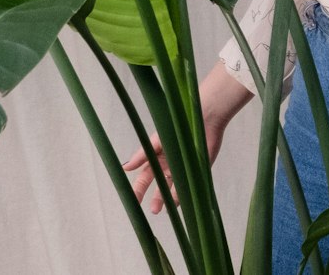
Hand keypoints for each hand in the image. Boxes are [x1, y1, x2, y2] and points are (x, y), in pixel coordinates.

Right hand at [122, 60, 252, 213]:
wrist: (203, 117)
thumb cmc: (177, 125)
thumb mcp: (156, 141)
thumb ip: (142, 155)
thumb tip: (124, 167)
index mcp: (158, 158)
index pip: (145, 178)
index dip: (139, 189)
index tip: (134, 200)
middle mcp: (169, 166)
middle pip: (160, 187)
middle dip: (156, 199)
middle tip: (154, 210)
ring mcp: (183, 169)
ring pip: (175, 190)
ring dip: (170, 201)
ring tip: (166, 210)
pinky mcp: (197, 170)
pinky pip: (190, 187)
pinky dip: (186, 196)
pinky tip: (182, 203)